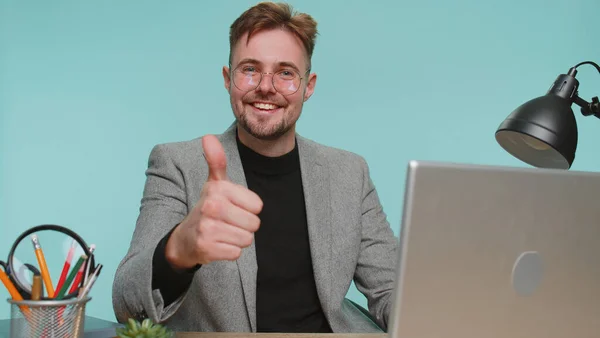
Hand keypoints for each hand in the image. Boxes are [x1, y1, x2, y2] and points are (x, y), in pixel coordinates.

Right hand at [165, 135, 262, 268]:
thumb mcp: (213, 184)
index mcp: (218, 189)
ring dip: (238, 239)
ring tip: (223, 233)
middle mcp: (211, 207)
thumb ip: (216, 161)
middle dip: (244, 226)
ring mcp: (208, 228)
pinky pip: (236, 253)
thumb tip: (208, 137)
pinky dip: (230, 251)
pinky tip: (218, 244)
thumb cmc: (208, 208)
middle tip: (228, 222)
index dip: (249, 209)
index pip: (258, 205)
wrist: (185, 238)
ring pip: (247, 239)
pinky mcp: (207, 249)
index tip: (233, 208)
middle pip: (254, 224)